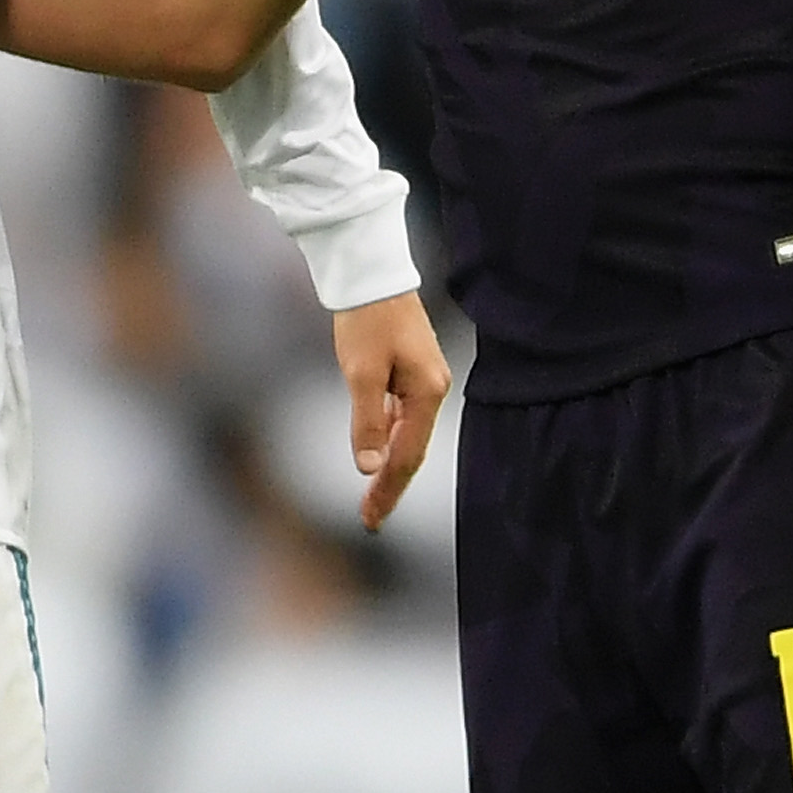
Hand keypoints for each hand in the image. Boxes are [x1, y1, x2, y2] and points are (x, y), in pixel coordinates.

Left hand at [333, 291, 450, 531]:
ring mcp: (423, 380)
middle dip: (390, 485)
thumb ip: (366, 421)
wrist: (371, 273)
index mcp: (426, 392)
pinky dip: (388, 437)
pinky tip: (375, 449)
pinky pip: (402, 415)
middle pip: (411, 449)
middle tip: (370, 519)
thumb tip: (369, 466)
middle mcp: (432, 389)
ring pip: (406, 433)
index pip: (407, 455)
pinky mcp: (411, 370)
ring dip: (388, 463)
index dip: (388, 489)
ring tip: (371, 496)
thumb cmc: (366, 320)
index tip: (371, 518)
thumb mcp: (360, 372)